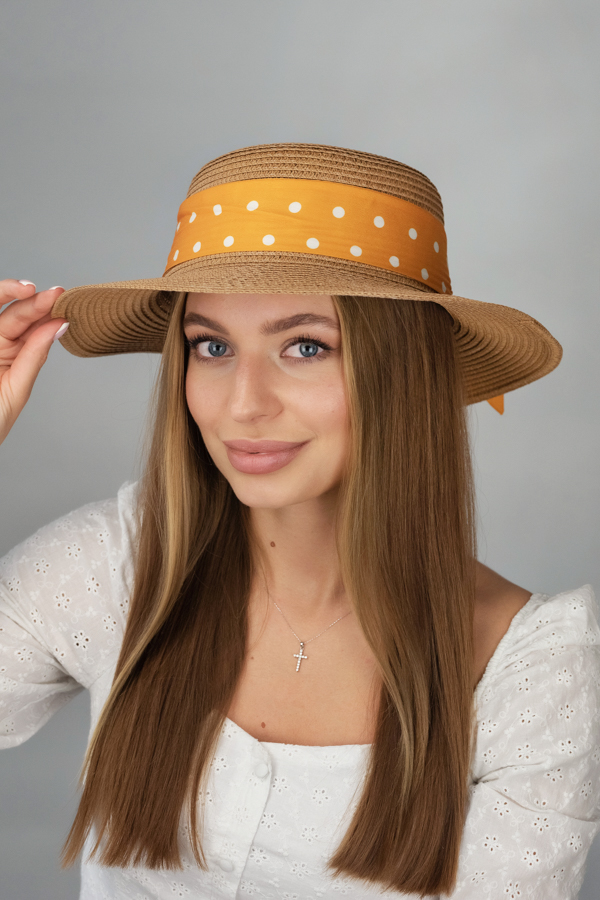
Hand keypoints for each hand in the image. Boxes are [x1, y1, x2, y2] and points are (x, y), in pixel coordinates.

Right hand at [0, 279, 66, 444]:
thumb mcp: (16, 389)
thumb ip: (34, 356)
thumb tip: (60, 325)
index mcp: (14, 354)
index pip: (32, 327)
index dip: (47, 312)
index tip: (63, 300)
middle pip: (14, 314)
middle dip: (34, 303)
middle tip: (52, 295)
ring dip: (7, 293)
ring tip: (28, 290)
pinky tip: (8, 294)